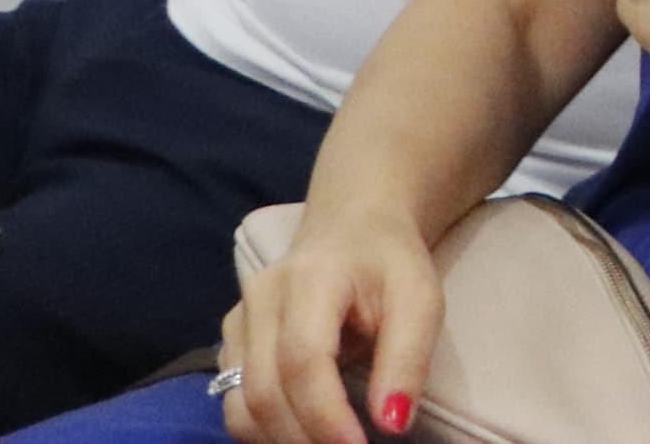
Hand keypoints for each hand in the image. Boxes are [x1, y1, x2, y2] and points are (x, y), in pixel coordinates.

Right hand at [223, 204, 437, 443]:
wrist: (352, 226)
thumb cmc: (389, 264)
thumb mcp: (420, 298)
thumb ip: (408, 357)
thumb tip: (393, 423)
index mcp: (310, 278)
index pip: (303, 360)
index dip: (326, 415)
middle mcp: (260, 298)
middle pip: (265, 391)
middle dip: (305, 438)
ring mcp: (237, 321)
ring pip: (240, 406)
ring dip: (281, 440)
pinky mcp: (229, 343)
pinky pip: (234, 402)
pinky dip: (266, 430)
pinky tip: (303, 433)